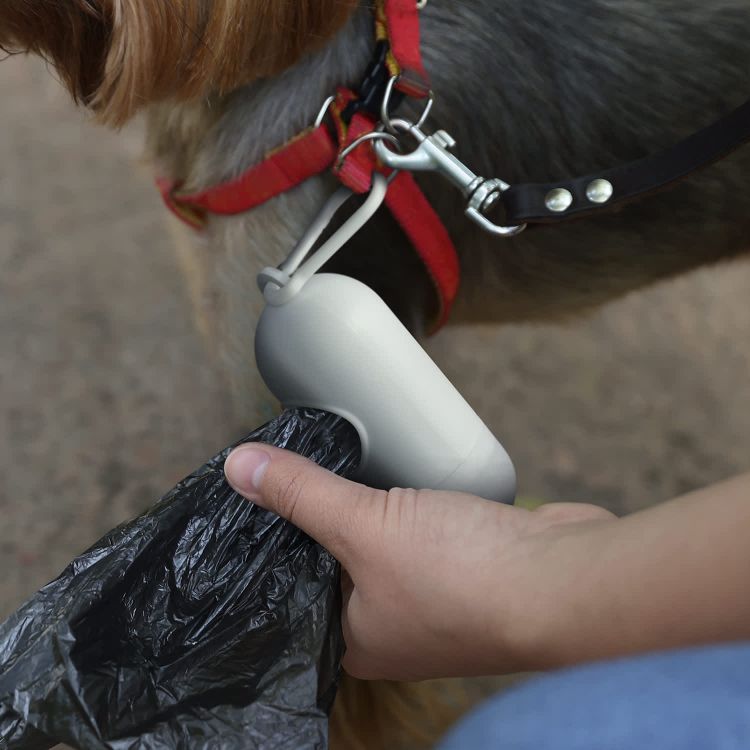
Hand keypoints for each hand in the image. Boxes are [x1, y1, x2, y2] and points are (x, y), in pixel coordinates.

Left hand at [224, 444, 612, 680]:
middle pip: (332, 562)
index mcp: (351, 639)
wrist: (568, 578)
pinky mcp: (461, 561)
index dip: (268, 545)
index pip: (288, 592)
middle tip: (282, 469)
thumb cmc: (466, 578)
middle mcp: (387, 624)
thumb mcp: (366, 526)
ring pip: (377, 542)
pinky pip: (415, 528)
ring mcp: (428, 593)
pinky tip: (385, 471)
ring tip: (325, 464)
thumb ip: (302, 494)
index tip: (249, 502)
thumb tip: (240, 468)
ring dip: (361, 507)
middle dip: (314, 517)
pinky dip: (400, 502)